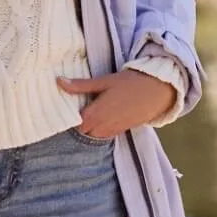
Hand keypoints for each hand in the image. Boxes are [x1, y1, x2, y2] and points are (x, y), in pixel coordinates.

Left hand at [57, 69, 175, 139]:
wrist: (157, 92)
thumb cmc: (129, 83)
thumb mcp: (103, 81)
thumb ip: (80, 85)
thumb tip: (59, 81)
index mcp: (95, 114)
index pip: (73, 124)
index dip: (68, 117)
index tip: (64, 107)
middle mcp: (102, 126)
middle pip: (82, 131)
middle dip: (79, 122)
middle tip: (76, 107)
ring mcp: (112, 130)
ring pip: (93, 135)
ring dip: (90, 126)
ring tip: (89, 110)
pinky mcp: (121, 131)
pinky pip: (104, 134)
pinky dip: (100, 128)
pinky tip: (102, 115)